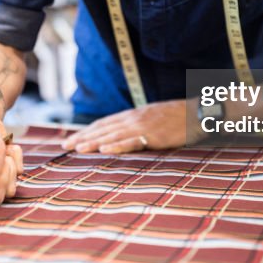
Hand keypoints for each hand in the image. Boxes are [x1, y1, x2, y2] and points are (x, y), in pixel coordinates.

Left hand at [60, 100, 188, 153]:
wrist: (197, 112)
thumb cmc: (176, 117)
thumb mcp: (151, 117)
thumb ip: (136, 125)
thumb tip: (119, 134)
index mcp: (132, 115)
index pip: (103, 124)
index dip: (86, 132)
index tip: (71, 140)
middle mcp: (133, 119)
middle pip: (103, 129)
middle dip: (83, 138)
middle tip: (65, 147)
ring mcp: (143, 127)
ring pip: (112, 135)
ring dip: (93, 143)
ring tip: (77, 149)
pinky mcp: (154, 136)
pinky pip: (132, 142)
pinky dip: (117, 146)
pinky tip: (104, 150)